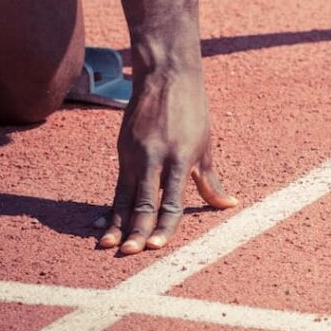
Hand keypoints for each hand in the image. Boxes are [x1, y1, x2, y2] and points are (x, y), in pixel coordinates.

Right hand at [98, 67, 237, 254]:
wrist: (166, 76)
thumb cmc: (192, 111)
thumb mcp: (205, 145)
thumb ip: (211, 180)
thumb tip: (229, 204)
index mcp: (180, 159)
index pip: (171, 201)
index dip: (164, 225)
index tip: (155, 246)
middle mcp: (155, 158)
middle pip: (144, 202)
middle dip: (136, 231)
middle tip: (129, 254)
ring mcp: (135, 154)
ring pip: (124, 196)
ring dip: (117, 224)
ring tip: (107, 246)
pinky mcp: (122, 149)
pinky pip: (117, 184)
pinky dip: (110, 206)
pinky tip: (101, 223)